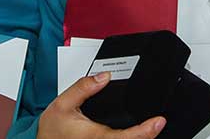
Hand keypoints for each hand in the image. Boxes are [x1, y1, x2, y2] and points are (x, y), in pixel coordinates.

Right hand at [37, 72, 165, 138]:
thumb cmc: (51, 131)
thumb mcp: (63, 103)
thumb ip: (84, 87)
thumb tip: (103, 76)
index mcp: (96, 136)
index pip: (127, 137)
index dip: (146, 131)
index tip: (158, 122)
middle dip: (148, 135)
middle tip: (158, 123)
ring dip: (140, 138)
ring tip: (151, 129)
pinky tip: (137, 135)